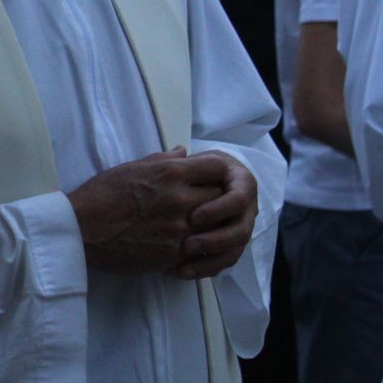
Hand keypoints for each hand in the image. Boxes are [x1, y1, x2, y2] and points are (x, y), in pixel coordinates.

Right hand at [68, 146, 232, 274]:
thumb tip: (183, 152)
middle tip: (204, 202)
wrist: (82, 230)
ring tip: (197, 225)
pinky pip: (202, 249)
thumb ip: (162, 160)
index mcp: (170, 173)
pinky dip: (198, 245)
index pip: (216, 168)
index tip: (208, 178)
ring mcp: (181, 229)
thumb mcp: (130, 168)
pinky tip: (185, 243)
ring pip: (217, 226)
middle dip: (216, 199)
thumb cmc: (101, 195)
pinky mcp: (176, 254)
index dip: (216, 173)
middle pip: (222, 197)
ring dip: (210, 225)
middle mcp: (181, 199)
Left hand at [169, 151, 257, 280]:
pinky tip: (179, 272)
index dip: (218, 209)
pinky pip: (223, 262)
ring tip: (181, 263)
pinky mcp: (230, 245)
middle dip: (214, 239)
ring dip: (209, 259)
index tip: (193, 217)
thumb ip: (183, 160)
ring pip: (234, 251)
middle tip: (186, 245)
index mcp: (240, 183)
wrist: (195, 180)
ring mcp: (241, 227)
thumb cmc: (190, 166)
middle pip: (240, 230)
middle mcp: (247, 207)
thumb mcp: (189, 160)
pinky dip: (203, 269)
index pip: (237, 198)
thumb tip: (179, 152)